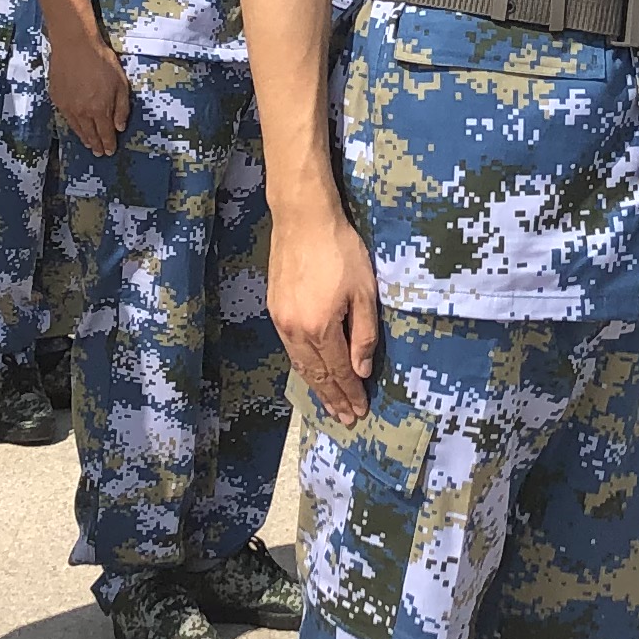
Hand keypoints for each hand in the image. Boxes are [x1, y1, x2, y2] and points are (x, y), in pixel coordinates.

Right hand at [54, 22, 130, 157]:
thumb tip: (120, 127)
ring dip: (84, 138)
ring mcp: (67, 107)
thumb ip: (122, 108)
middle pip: (90, 134)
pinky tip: (76, 127)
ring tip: (88, 144)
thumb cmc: (101, 61)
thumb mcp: (121, 84)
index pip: (105, 134)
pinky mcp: (57, 99)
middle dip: (96, 145)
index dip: (108, 144)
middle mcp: (82, 113)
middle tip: (99, 153)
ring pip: (77, 128)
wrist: (74, 45)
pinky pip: (66, 118)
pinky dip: (73, 126)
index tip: (110, 152)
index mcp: (100, 110)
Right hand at [272, 194, 381, 421]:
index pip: (338, 371)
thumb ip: (363, 334)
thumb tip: (360, 370)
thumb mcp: (364, 292)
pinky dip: (303, 367)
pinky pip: (290, 350)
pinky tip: (311, 373)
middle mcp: (296, 331)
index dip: (350, 393)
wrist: (302, 220)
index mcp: (321, 328)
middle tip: (346, 418)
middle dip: (333, 398)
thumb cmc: (340, 251)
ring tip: (330, 405)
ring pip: (300, 365)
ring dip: (316, 387)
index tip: (360, 411)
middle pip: (317, 374)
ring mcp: (282, 321)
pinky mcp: (275, 310)